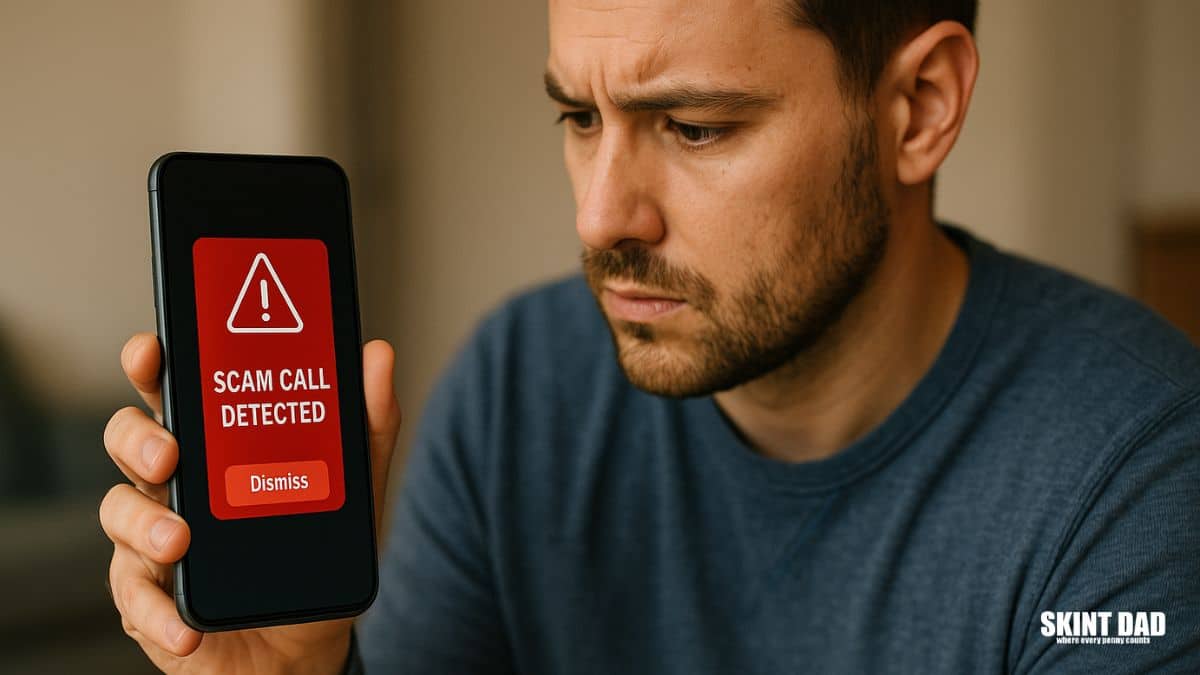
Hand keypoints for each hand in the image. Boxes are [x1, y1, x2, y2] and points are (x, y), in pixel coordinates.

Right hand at [99, 333, 401, 674]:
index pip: (173, 391)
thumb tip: (378, 355)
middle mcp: (175, 483)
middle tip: (170, 454)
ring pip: (120, 512)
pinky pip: (136, 598)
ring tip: (179, 540)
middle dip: (139, 440)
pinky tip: (186, 626)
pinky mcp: (149, 596)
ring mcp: (153, 538)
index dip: (151, 364)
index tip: (153, 350)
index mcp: (215, 445)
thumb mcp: (352, 489)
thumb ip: (366, 426)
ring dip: (145, 525)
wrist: (305, 644)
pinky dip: (159, 613)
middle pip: (130, 441)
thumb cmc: (313, 553)